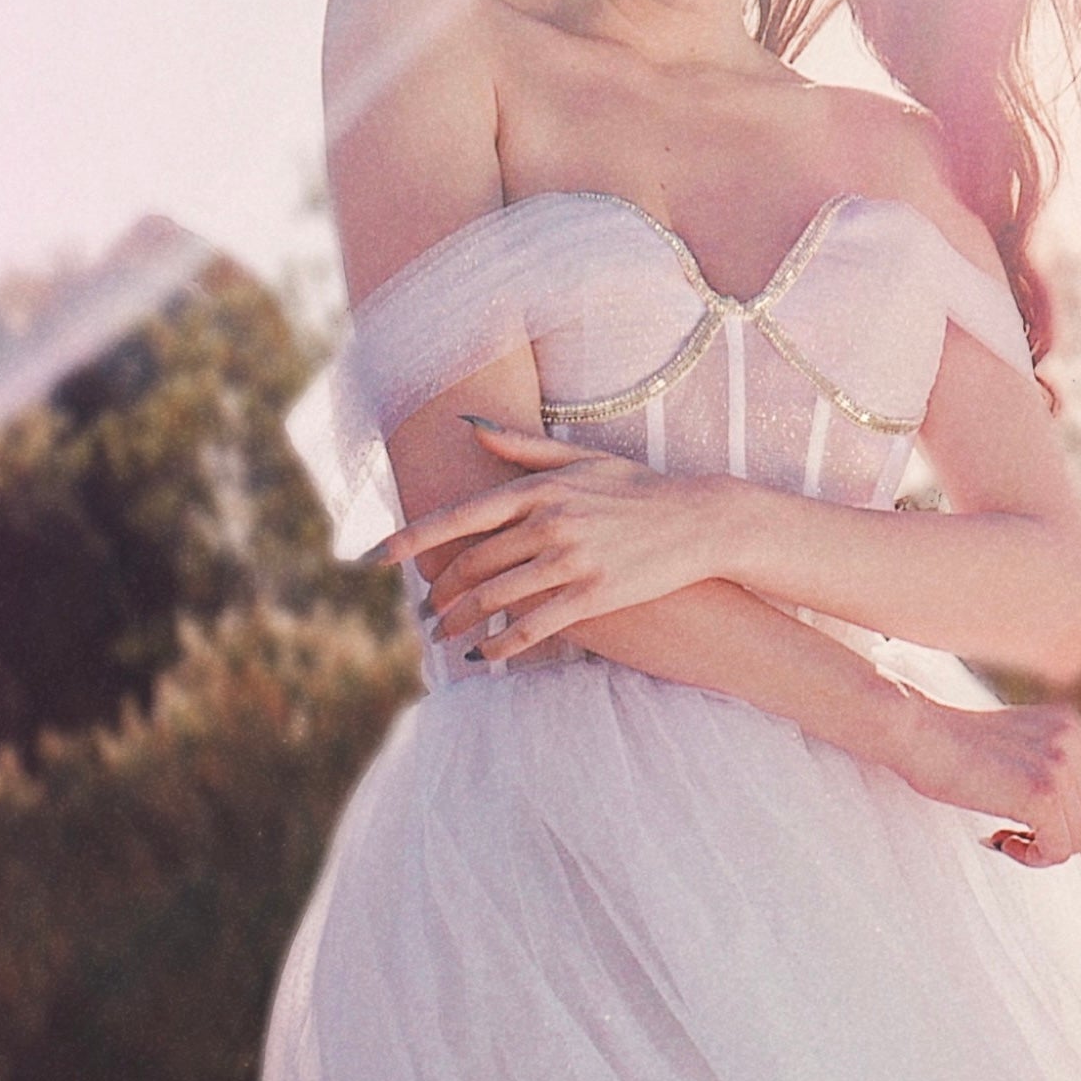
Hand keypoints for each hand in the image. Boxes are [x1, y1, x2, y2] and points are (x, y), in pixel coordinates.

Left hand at [385, 419, 751, 660]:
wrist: (699, 520)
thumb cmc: (639, 486)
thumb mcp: (581, 457)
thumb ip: (521, 447)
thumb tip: (468, 426)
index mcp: (539, 489)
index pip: (461, 516)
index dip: (415, 539)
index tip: (380, 556)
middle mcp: (549, 522)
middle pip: (473, 563)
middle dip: (440, 590)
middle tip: (424, 608)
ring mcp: (570, 561)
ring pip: (495, 597)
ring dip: (461, 621)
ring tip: (442, 635)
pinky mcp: (593, 596)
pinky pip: (533, 627)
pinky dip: (502, 644)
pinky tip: (484, 655)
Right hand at [897, 696, 1080, 867]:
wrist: (917, 732)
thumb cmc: (948, 747)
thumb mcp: (1012, 747)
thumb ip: (1044, 768)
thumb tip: (1066, 825)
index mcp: (1070, 725)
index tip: (1043, 830)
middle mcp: (1074, 739)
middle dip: (1058, 840)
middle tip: (1014, 838)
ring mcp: (1061, 765)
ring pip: (1076, 838)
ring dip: (1040, 850)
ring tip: (1001, 837)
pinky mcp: (1043, 792)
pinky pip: (1058, 848)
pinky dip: (1031, 857)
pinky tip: (997, 840)